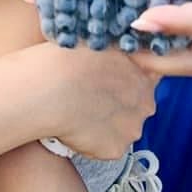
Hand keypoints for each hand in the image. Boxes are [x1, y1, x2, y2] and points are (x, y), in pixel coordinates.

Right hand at [41, 44, 157, 159]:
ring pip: (121, 129)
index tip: (105, 83)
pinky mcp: (116, 149)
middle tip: (87, 100)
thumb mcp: (98, 42)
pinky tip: (74, 130)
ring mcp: (132, 128)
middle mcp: (145, 102)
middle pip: (135, 107)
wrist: (45, 90)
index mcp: (144, 71)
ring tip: (77, 115)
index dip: (125, 81)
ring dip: (104, 125)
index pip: (146, 79)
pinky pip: (106, 148)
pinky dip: (91, 143)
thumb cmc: (63, 60)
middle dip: (116, 106)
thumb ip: (116, 53)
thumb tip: (112, 58)